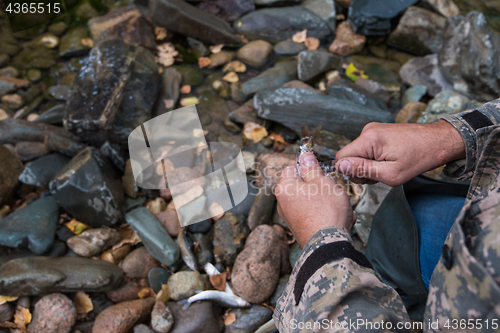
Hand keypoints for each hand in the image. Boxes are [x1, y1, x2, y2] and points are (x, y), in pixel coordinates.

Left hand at [275, 153, 354, 247]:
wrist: (328, 245)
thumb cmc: (325, 211)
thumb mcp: (322, 181)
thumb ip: (312, 168)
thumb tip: (305, 157)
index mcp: (284, 188)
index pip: (293, 168)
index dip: (309, 168)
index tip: (321, 172)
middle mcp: (283, 202)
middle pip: (304, 185)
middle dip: (321, 186)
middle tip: (333, 190)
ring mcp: (291, 217)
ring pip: (313, 200)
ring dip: (328, 201)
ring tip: (339, 207)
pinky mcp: (301, 228)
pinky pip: (316, 214)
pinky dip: (327, 214)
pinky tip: (340, 219)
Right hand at [335, 120, 465, 186]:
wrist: (438, 141)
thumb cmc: (419, 158)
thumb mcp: (390, 173)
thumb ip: (363, 170)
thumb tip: (340, 166)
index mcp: (368, 139)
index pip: (341, 157)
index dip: (350, 171)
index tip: (368, 177)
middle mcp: (367, 130)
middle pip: (349, 156)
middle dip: (361, 169)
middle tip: (381, 174)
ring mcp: (373, 130)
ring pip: (358, 154)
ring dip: (369, 165)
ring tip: (388, 167)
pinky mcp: (378, 131)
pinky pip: (366, 149)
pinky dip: (374, 158)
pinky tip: (389, 160)